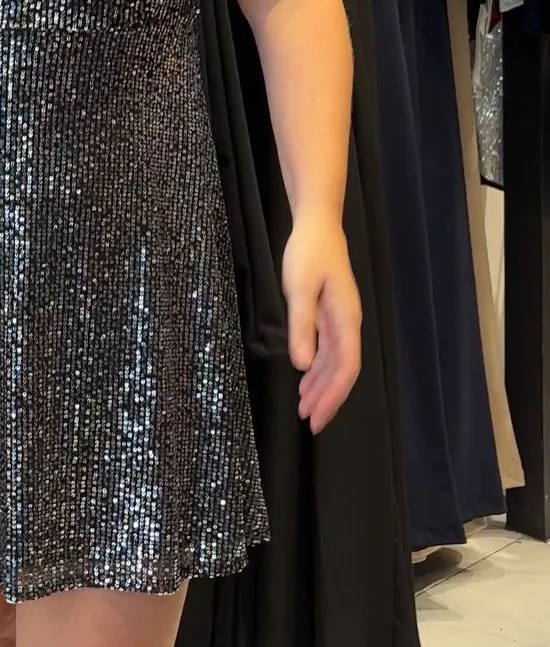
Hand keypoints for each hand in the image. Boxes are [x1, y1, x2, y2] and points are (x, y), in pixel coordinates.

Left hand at [281, 219, 361, 433]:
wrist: (317, 225)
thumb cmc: (309, 252)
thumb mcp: (299, 288)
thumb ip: (302, 326)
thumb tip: (303, 365)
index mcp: (345, 320)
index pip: (345, 368)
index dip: (333, 396)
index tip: (317, 417)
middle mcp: (347, 323)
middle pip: (342, 370)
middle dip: (327, 398)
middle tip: (309, 422)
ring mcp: (340, 319)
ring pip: (335, 362)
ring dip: (321, 385)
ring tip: (305, 407)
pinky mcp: (330, 313)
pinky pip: (328, 349)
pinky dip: (317, 367)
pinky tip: (305, 378)